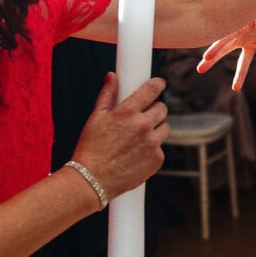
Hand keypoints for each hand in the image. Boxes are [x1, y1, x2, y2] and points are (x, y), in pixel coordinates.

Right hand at [71, 73, 169, 198]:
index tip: (160, 84)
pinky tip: (136, 154)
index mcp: (128, 112)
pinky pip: (160, 148)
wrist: (92, 180)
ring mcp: (152, 143)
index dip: (158, 85)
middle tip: (143, 117)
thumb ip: (107, 95)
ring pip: (164, 128)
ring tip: (138, 139)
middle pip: (162, 109)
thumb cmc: (91, 148)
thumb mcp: (95, 118)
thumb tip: (112, 76)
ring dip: (155, 130)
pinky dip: (152, 149)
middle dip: (154, 110)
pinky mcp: (157, 159)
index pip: (152, 90)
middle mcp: (143, 126)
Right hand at [197, 0, 255, 90]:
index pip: (224, 38)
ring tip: (235, 88)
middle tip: (200, 69)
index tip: (206, 57)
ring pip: (243, 63)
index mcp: (239, 26)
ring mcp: (252, 45)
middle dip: (212, 60)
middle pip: (224, 50)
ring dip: (239, 76)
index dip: (216, 48)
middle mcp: (242, 37)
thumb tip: (255, 40)